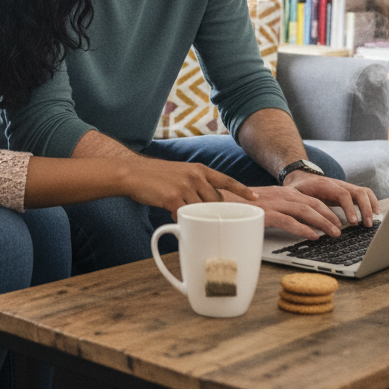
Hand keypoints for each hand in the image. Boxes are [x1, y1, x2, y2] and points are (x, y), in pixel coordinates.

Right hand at [126, 159, 255, 216]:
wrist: (133, 172)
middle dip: (211, 211)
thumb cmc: (156, 175)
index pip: (226, 180)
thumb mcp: (181, 172)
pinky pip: (185, 216)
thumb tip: (208, 202)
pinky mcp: (172, 198)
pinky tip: (172, 214)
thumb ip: (196, 184)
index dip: (242, 190)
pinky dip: (181, 220)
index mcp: (199, 169)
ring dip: (195, 216)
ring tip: (181, 211)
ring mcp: (184, 187)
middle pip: (215, 201)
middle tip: (204, 216)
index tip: (255, 198)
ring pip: (201, 211)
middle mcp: (195, 176)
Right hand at [219, 184, 347, 239]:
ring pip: (305, 211)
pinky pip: (289, 221)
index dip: (325, 209)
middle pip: (312, 203)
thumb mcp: (264, 205)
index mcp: (281, 192)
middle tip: (340, 228)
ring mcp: (274, 203)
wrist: (219, 200)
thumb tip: (292, 223)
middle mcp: (281, 195)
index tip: (336, 219)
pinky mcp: (266, 213)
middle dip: (329, 216)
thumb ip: (278, 211)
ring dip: (322, 223)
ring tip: (334, 233)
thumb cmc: (240, 205)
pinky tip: (314, 237)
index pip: (310, 199)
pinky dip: (304, 229)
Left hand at [283, 171, 378, 227]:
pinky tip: (375, 213)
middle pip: (358, 191)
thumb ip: (303, 207)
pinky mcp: (348, 191)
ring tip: (371, 222)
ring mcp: (344, 186)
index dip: (349, 208)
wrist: (300, 176)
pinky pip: (364, 194)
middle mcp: (338, 183)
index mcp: (325, 184)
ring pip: (363, 192)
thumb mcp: (296, 196)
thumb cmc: (298, 188)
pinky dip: (372, 202)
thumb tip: (310, 223)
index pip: (343, 194)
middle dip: (365, 208)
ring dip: (370, 206)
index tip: (353, 222)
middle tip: (366, 225)